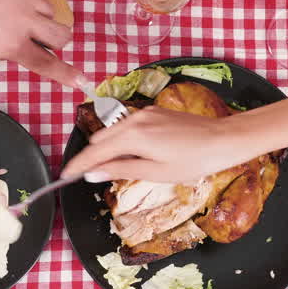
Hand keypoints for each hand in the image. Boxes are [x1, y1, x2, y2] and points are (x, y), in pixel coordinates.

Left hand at [0, 0, 80, 85]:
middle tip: (46, 44)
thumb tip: (5, 46)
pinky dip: (18, 0)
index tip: (81, 80)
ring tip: (17, 20)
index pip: (46, 63)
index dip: (66, 74)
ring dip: (40, 19)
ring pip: (47, 8)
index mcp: (10, 43)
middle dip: (58, 43)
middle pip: (61, 34)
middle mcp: (21, 17)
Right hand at [60, 107, 254, 182]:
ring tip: (112, 168)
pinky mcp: (155, 112)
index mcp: (133, 136)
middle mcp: (135, 119)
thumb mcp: (155, 173)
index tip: (64, 176)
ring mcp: (145, 113)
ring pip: (113, 130)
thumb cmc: (193, 161)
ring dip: (107, 148)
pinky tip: (132, 153)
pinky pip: (128, 125)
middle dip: (92, 156)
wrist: (223, 140)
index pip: (95, 152)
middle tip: (89, 176)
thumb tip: (92, 173)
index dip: (78, 165)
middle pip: (100, 138)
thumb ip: (121, 170)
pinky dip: (122, 139)